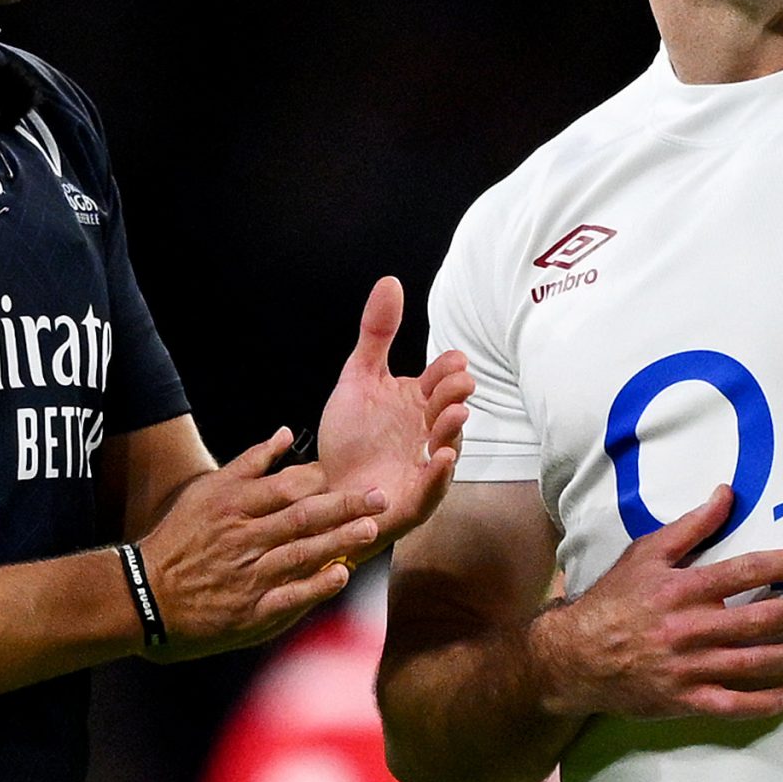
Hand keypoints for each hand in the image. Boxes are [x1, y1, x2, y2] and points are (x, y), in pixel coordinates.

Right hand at [135, 429, 384, 661]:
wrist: (145, 596)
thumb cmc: (180, 539)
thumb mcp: (207, 491)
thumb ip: (250, 462)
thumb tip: (286, 433)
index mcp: (232, 506)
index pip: (285, 489)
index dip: (322, 484)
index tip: (352, 480)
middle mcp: (242, 538)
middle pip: (300, 519)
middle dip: (344, 508)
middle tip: (379, 499)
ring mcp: (247, 576)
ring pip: (299, 555)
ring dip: (338, 543)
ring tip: (370, 531)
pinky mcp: (249, 611)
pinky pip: (288, 598)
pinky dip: (314, 587)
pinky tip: (339, 576)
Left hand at [316, 276, 474, 545]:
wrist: (326, 488)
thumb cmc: (351, 436)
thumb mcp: (359, 377)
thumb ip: (377, 332)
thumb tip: (390, 281)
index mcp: (419, 401)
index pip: (442, 379)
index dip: (449, 370)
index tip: (453, 360)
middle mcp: (428, 432)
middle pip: (450, 411)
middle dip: (455, 397)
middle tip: (457, 385)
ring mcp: (425, 467)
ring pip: (447, 448)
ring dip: (452, 432)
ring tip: (454, 415)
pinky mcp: (415, 499)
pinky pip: (433, 488)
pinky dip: (439, 474)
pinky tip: (439, 458)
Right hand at [530, 487, 782, 722]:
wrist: (573, 657)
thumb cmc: (614, 601)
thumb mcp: (645, 554)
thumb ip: (690, 527)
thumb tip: (727, 493)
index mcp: (683, 588)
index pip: (746, 571)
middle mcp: (691, 628)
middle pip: (762, 619)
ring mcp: (689, 668)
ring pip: (757, 663)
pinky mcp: (685, 700)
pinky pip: (733, 704)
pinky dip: (765, 702)